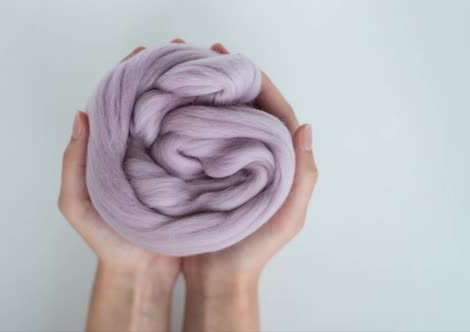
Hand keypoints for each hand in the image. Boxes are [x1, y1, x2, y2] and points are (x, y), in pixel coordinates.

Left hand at [57, 40, 184, 331]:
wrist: (140, 274)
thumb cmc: (106, 240)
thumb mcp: (78, 204)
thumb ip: (74, 164)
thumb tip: (81, 116)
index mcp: (114, 152)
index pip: (120, 105)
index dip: (129, 77)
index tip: (143, 55)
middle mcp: (141, 152)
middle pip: (152, 107)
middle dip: (165, 80)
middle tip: (181, 55)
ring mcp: (167, 163)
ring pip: (176, 122)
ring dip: (187, 98)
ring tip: (202, 74)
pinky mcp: (189, 178)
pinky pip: (196, 147)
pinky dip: (204, 128)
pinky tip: (217, 112)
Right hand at [182, 43, 317, 331]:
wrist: (216, 277)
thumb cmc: (254, 249)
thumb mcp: (287, 217)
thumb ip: (302, 176)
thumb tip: (307, 128)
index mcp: (277, 161)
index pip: (273, 112)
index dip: (260, 84)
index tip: (238, 62)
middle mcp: (252, 155)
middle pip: (245, 108)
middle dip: (229, 80)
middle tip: (208, 55)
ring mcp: (226, 162)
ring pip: (221, 118)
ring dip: (208, 94)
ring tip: (191, 71)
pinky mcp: (201, 170)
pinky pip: (199, 136)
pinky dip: (190, 117)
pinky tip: (176, 104)